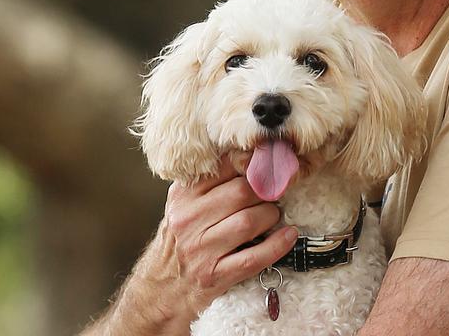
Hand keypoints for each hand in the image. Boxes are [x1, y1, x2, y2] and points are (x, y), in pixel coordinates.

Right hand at [100, 156, 297, 334]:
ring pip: (248, 222)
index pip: (224, 167)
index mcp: (182, 196)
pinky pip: (253, 258)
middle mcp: (188, 220)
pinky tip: (288, 235)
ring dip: (271, 216)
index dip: (252, 164)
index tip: (266, 166)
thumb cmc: (180, 241)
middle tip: (273, 195)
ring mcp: (200, 249)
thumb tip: (250, 159)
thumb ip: (210, 184)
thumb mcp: (184, 206)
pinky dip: (277, 245)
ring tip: (273, 216)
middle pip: (241, 193)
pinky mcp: (213, 276)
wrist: (160, 289)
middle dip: (265, 192)